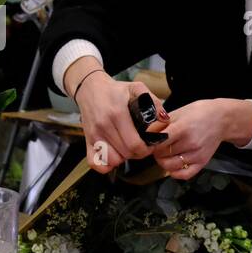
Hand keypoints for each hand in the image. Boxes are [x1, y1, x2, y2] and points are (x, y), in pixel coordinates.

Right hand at [65, 58, 168, 173]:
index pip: (135, 144)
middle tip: (142, 146)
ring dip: (123, 158)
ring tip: (127, 148)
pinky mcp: (87, 140)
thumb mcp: (136, 88)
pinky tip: (113, 155)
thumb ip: (153, 102)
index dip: (146, 149)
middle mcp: (104, 126)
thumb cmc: (115, 90)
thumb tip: (164, 119)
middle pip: (126, 154)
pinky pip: (95, 163)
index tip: (150, 145)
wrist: (89, 88)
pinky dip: (106, 164)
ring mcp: (93, 135)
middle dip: (138, 154)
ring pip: (112, 160)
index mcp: (118, 114)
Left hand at [151, 99, 251, 179]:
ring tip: (164, 154)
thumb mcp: (178, 112)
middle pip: (162, 154)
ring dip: (162, 161)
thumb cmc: (198, 113)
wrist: (222, 118)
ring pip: (170, 166)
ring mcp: (197, 155)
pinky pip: (185, 175)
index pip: (158, 142)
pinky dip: (175, 173)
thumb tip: (145, 133)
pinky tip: (173, 166)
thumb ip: (161, 124)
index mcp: (182, 128)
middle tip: (156, 146)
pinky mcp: (202, 162)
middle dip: (155, 151)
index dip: (150, 142)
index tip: (149, 140)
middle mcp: (190, 143)